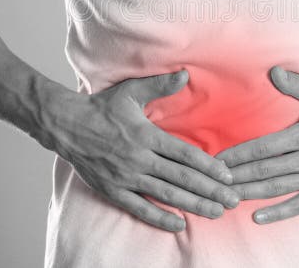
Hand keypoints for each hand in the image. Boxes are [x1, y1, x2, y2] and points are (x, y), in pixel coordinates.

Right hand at [49, 69, 240, 231]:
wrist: (65, 125)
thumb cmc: (101, 107)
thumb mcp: (131, 92)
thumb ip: (160, 85)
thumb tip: (185, 75)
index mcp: (146, 135)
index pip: (184, 154)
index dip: (208, 166)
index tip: (227, 175)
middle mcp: (138, 159)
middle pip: (180, 177)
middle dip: (209, 190)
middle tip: (232, 200)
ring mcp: (125, 177)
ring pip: (165, 195)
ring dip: (192, 205)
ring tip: (215, 212)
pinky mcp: (112, 190)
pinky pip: (139, 208)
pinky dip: (159, 218)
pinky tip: (179, 224)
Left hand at [215, 66, 298, 223]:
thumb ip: (295, 84)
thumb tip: (272, 70)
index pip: (262, 148)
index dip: (237, 155)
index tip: (216, 159)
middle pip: (264, 171)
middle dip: (235, 177)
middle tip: (211, 181)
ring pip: (276, 189)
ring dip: (249, 194)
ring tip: (224, 197)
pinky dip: (277, 213)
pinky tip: (256, 217)